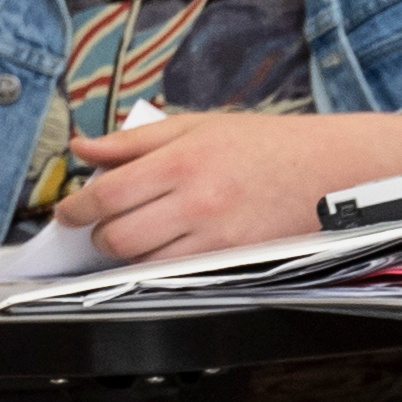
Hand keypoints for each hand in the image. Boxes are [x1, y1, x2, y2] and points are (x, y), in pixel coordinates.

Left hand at [59, 107, 401, 264]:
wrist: (333, 170)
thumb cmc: (269, 146)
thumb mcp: (200, 126)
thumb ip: (135, 140)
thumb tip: (84, 148)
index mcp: (182, 161)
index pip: (105, 194)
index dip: (76, 208)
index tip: (69, 211)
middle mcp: (196, 202)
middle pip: (116, 236)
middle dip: (99, 234)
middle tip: (104, 223)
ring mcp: (215, 238)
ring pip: (142, 263)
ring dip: (127, 253)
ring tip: (136, 234)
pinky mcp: (233, 262)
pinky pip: (175, 276)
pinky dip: (159, 267)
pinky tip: (165, 250)